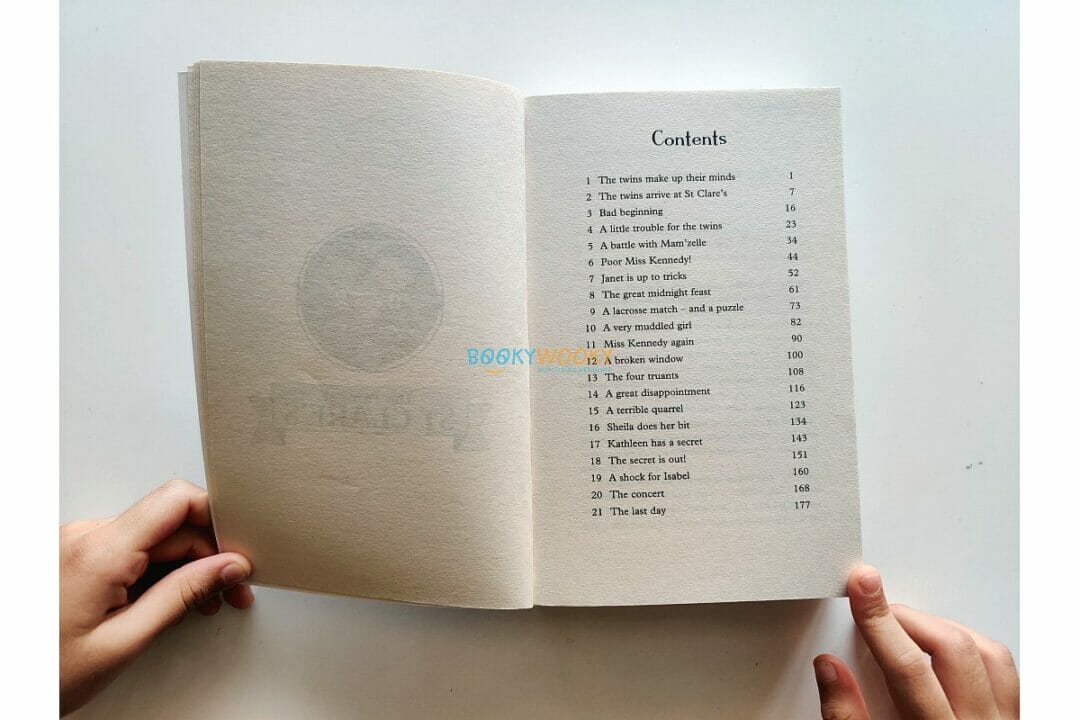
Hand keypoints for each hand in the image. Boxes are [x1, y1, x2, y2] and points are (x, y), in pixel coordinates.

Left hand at [60, 479, 253, 714]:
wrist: (3, 686)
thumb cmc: (42, 674)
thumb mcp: (123, 642)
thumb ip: (180, 597)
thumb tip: (227, 567)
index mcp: (97, 552)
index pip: (177, 501)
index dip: (217, 520)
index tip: (239, 550)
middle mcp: (85, 535)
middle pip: (172, 522)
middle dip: (210, 553)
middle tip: (233, 591)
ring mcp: (77, 541)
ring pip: (155, 535)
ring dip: (186, 563)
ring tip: (204, 602)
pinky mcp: (75, 552)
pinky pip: (131, 546)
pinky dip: (159, 568)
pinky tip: (170, 597)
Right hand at [813, 565, 1017, 718]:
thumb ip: (847, 716)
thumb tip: (829, 668)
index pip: (908, 665)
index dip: (878, 618)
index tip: (862, 584)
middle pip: (953, 648)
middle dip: (908, 618)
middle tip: (875, 612)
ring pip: (989, 653)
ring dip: (946, 630)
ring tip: (910, 630)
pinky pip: (1004, 671)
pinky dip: (975, 649)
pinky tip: (946, 649)